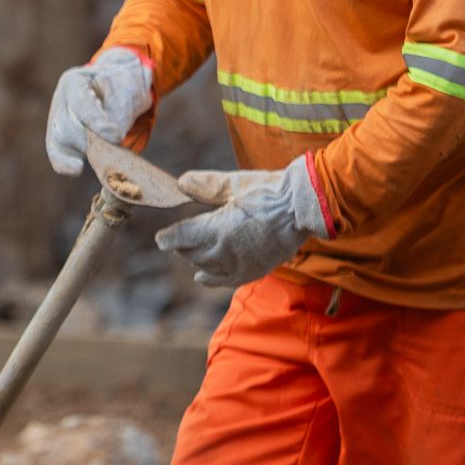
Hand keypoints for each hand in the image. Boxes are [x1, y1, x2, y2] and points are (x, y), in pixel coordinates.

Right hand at [45, 47, 154, 175]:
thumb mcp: (128, 90)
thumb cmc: (123, 86)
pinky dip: (65, 163)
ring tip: (109, 150)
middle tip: (116, 145)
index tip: (117, 137)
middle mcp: (60, 100)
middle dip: (92, 141)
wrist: (117, 89)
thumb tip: (113, 140)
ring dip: (86, 150)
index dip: (97, 123)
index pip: (81, 105)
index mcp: (74, 81)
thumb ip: (120, 112)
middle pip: (67, 127)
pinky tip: (76, 169)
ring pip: (61, 141)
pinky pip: (56, 153)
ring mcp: (55, 119)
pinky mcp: (57, 137)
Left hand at [155, 155, 330, 286]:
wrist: (303, 209)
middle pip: (191, 254)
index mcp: (218, 228)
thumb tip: (181, 183)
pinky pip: (226, 280)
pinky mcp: (254, 271)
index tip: (160, 238)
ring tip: (188, 253)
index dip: (168, 238)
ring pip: (206, 267)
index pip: (181, 238)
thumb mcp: (234, 185)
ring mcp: (240, 264)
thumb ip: (206, 186)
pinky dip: (211, 279)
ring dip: (194, 260)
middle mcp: (225, 251)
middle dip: (181, 248)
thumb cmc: (269, 192)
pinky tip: (201, 277)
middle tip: (176, 240)